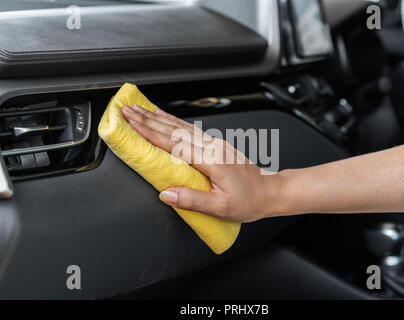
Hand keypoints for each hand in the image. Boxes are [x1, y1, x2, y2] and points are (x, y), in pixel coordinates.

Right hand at [121, 104, 281, 222]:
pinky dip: (173, 121)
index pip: (174, 144)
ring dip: (158, 117)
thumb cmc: (249, 200)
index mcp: (211, 160)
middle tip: (127, 110)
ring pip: (180, 126)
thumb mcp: (221, 207)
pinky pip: (189, 129)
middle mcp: (212, 146)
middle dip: (148, 120)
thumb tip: (166, 194)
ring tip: (139, 109)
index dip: (150, 133)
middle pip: (173, 130)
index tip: (132, 123)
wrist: (269, 191)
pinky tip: (164, 117)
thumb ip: (193, 200)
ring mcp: (214, 143)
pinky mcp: (215, 144)